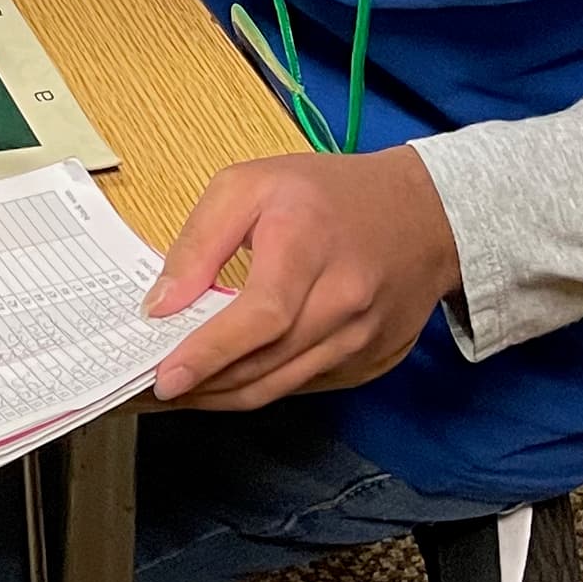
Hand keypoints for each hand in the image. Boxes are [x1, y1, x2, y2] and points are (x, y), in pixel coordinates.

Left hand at [143, 146, 461, 410]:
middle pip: (268, 363)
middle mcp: (344, 300)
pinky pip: (306, 386)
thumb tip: (163, 303)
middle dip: (206, 385)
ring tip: (186, 391)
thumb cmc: (329, 194)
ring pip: (284, 386)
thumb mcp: (249, 185)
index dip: (210, 354)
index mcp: (308, 245)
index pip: (260, 317)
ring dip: (228, 396)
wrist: (424, 214)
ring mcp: (363, 338)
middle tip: (157, 389)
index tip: (166, 378)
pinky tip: (231, 381)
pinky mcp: (370, 361)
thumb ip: (200, 241)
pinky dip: (264, 388)